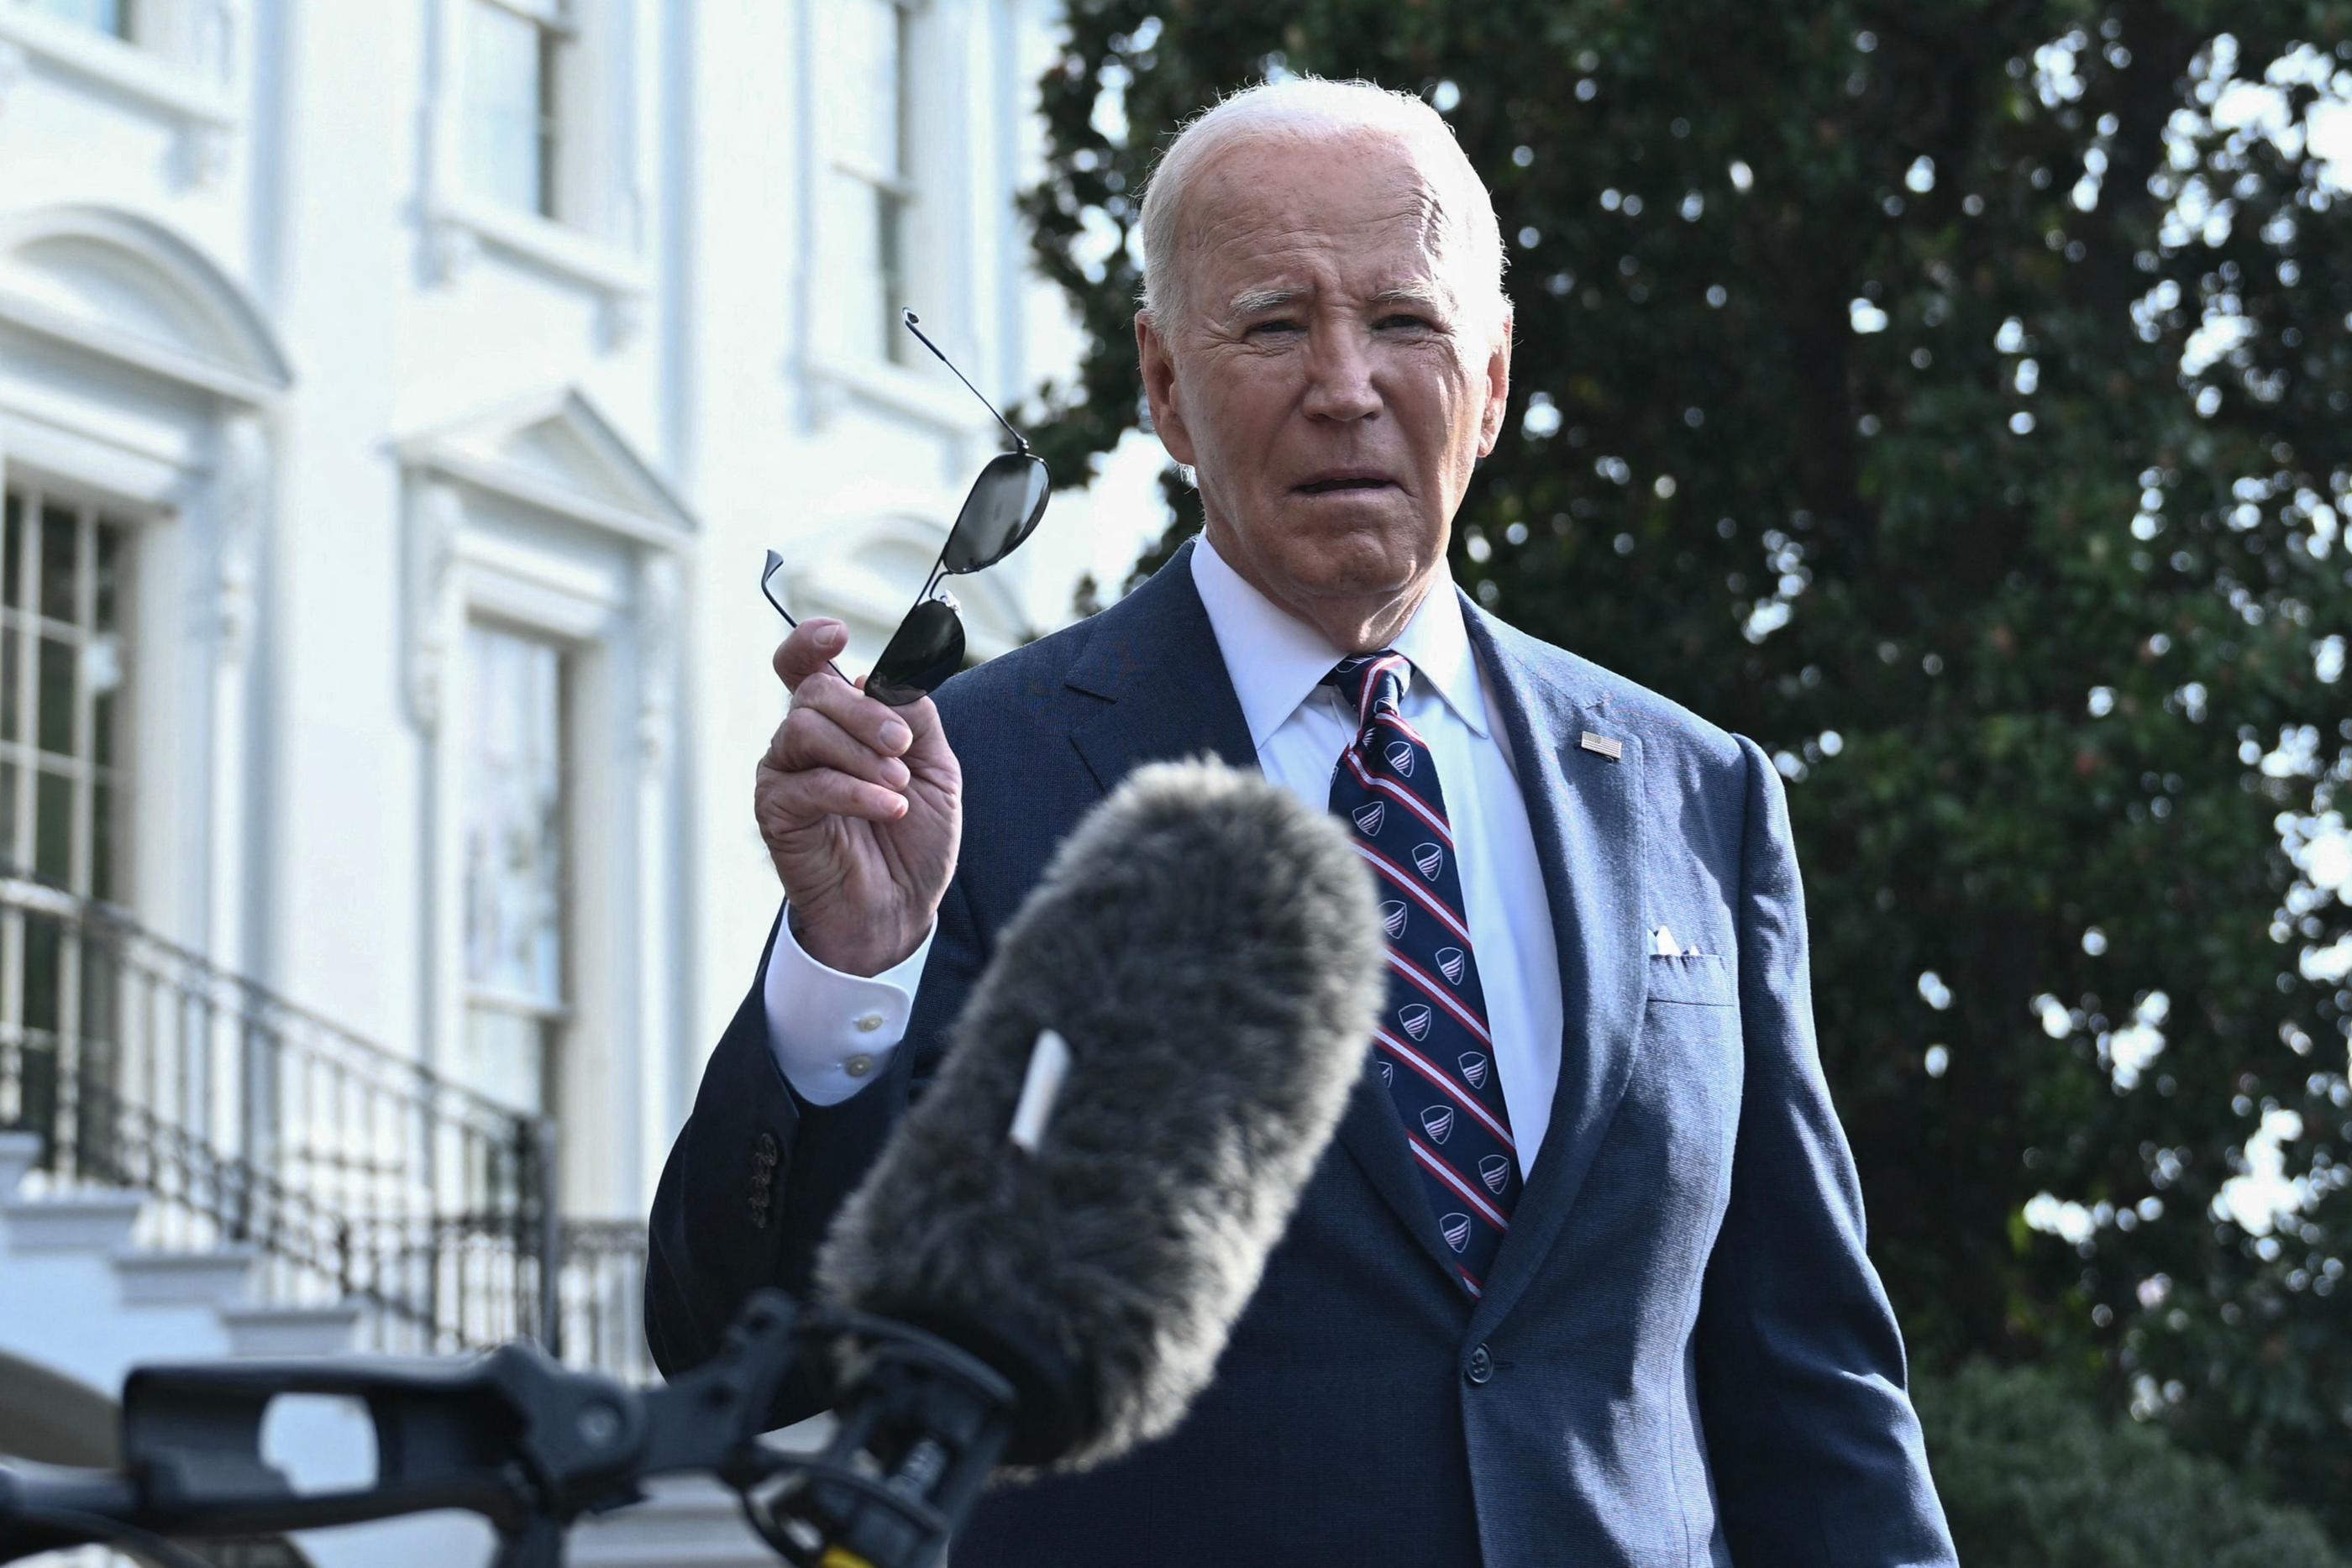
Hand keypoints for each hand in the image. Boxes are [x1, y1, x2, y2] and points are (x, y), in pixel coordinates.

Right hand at [755, 619, 961, 975]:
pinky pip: (808, 782)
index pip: (807, 665)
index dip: (812, 642)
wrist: (900, 908)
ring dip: (861, 753)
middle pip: (814, 691)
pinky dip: (855, 792)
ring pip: (805, 728)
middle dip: (866, 713)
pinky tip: (888, 809)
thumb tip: (884, 679)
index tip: (837, 635)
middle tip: (902, 747)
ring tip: (897, 789)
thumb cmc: (913, 840)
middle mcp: (804, 740)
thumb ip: (915, 717)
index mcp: (840, 722)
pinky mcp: (776, 811)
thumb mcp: (935, 769)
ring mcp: (785, 773)